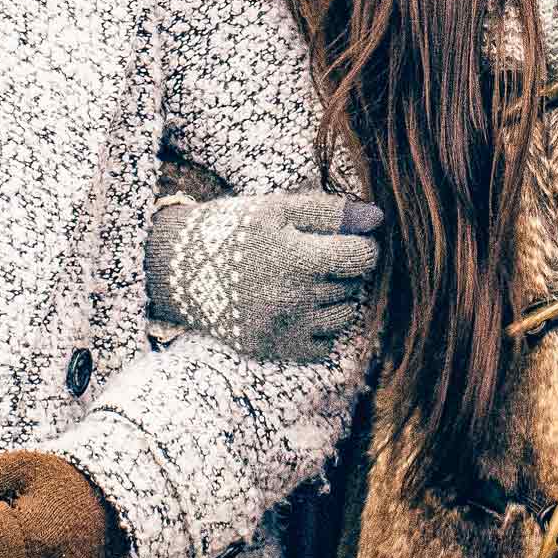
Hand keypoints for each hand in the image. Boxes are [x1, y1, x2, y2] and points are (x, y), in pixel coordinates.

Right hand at [147, 190, 382, 362]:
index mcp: (294, 258)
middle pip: (352, 286)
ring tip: (307, 281)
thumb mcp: (279, 208)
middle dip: (343, 270)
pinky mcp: (270, 350)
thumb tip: (377, 220)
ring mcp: (280, 329)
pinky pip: (322, 346)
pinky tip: (300, 308)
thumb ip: (330, 212)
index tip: (349, 240)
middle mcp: (291, 299)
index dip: (363, 246)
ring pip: (342, 317)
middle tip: (315, 257)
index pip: (361, 258)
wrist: (181, 268)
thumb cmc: (235, 230)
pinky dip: (320, 329)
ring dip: (335, 298)